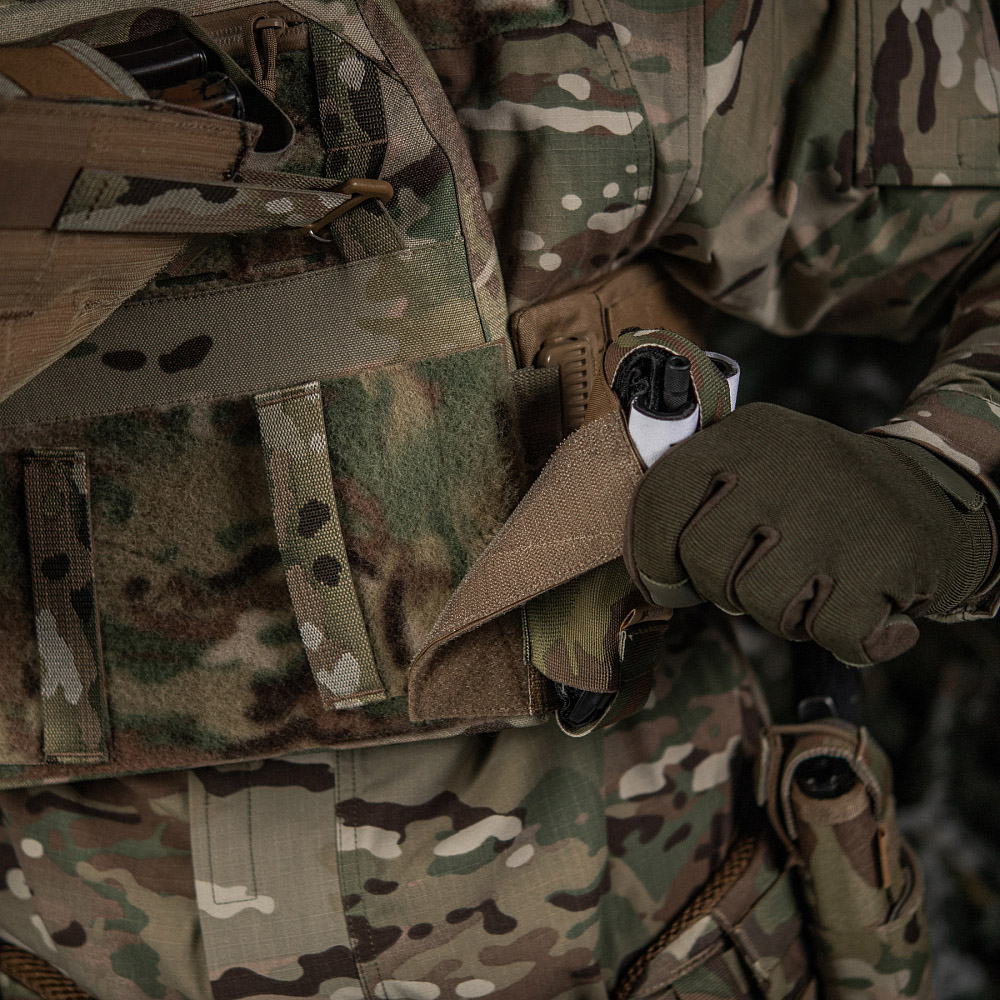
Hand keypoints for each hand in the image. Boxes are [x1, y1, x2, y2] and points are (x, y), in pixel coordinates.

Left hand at [625, 403, 993, 664]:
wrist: (933, 493)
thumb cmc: (818, 495)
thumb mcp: (756, 462)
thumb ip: (696, 497)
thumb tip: (645, 570)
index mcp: (742, 437)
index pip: (659, 498)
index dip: (651, 555)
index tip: (667, 580)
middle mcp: (782, 466)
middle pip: (705, 563)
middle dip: (727, 589)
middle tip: (764, 576)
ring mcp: (833, 511)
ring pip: (761, 604)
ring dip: (788, 614)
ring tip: (818, 581)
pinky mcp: (882, 559)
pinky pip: (829, 632)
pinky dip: (846, 634)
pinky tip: (863, 602)